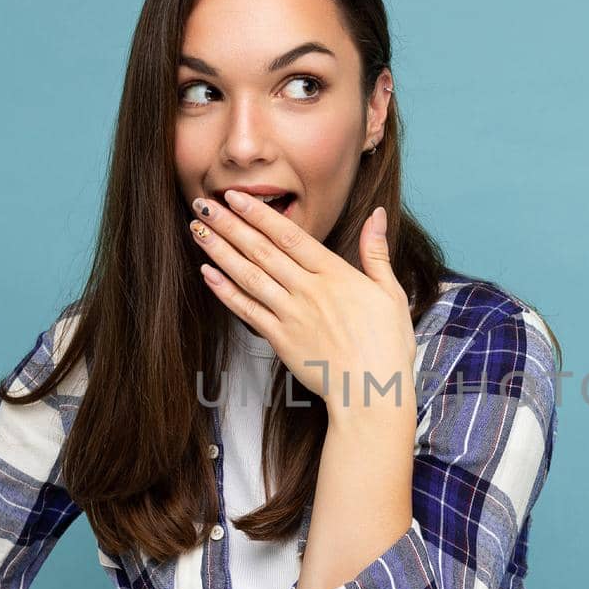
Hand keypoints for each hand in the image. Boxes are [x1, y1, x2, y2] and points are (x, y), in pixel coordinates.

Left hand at [188, 191, 416, 422]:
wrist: (371, 392)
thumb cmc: (387, 345)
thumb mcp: (391, 292)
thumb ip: (376, 251)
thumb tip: (376, 214)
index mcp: (335, 274)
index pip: (290, 235)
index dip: (259, 214)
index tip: (236, 196)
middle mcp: (308, 290)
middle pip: (262, 250)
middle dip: (230, 225)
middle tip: (203, 204)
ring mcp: (291, 315)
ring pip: (249, 276)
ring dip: (221, 251)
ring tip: (198, 231)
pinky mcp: (280, 340)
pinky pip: (247, 311)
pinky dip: (225, 291)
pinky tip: (207, 274)